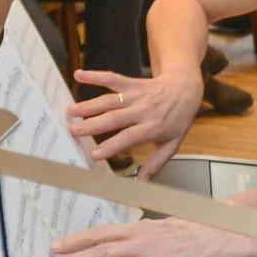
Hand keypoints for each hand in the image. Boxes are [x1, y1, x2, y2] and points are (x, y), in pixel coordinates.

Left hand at [46, 216, 246, 256]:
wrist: (227, 238)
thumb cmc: (195, 234)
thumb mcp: (161, 227)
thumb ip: (138, 234)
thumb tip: (119, 235)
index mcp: (140, 231)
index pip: (102, 234)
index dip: (76, 240)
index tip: (54, 247)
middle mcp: (145, 245)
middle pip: (104, 253)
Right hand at [66, 67, 203, 174]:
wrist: (186, 89)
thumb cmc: (177, 119)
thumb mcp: (172, 144)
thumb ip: (156, 162)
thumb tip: (142, 181)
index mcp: (153, 128)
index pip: (130, 137)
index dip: (112, 145)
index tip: (94, 154)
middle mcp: (143, 111)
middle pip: (115, 118)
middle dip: (93, 125)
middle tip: (73, 132)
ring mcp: (137, 95)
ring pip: (110, 100)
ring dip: (89, 105)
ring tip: (70, 111)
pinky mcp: (132, 83)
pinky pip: (113, 79)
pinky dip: (96, 76)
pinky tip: (79, 75)